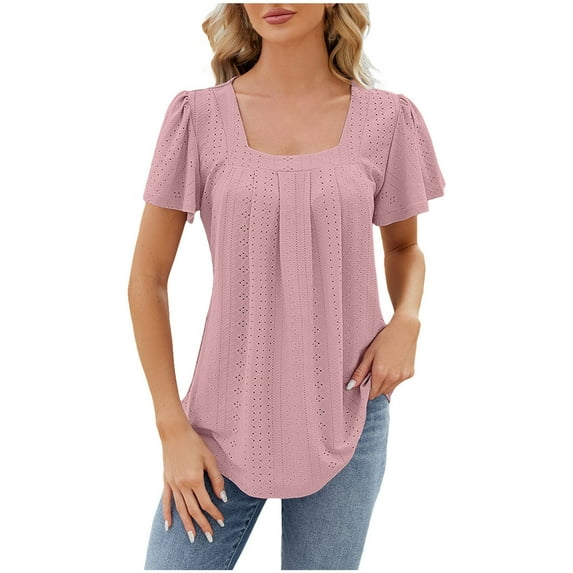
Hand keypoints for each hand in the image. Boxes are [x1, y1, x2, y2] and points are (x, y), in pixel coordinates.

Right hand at [160, 422, 226, 542]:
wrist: (175, 433)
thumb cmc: (194, 444)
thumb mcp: (209, 459)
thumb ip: (216, 479)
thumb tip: (222, 497)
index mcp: (195, 479)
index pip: (206, 503)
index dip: (214, 513)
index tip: (221, 521)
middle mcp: (182, 485)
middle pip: (193, 510)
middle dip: (202, 524)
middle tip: (209, 536)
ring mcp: (173, 484)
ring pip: (180, 509)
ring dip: (187, 524)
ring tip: (192, 537)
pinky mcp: (166, 481)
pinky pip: (166, 501)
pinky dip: (167, 514)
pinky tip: (169, 525)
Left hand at [347, 314, 420, 399]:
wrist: (405, 329)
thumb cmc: (385, 339)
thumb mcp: (369, 354)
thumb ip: (360, 372)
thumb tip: (350, 386)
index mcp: (381, 373)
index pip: (371, 393)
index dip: (366, 390)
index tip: (364, 383)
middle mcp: (393, 378)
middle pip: (380, 393)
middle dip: (374, 387)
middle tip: (372, 373)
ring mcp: (402, 377)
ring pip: (389, 389)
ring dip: (384, 384)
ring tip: (382, 368)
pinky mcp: (410, 374)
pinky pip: (398, 383)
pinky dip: (393, 379)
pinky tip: (392, 365)